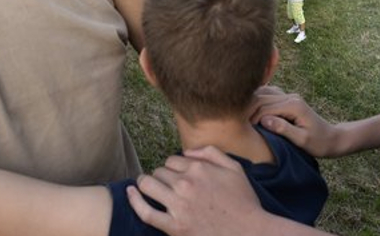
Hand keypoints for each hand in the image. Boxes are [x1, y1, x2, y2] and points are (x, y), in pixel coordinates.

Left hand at [127, 147, 264, 235]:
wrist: (250, 233)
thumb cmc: (244, 202)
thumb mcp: (235, 168)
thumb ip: (211, 153)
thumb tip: (187, 152)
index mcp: (199, 169)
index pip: (172, 160)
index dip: (173, 167)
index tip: (177, 176)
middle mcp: (186, 184)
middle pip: (159, 171)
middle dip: (161, 176)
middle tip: (168, 186)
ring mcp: (179, 206)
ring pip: (149, 185)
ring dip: (146, 184)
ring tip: (147, 187)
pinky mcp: (174, 227)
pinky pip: (145, 212)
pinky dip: (134, 200)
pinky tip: (129, 193)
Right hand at [248, 86, 333, 157]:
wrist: (331, 138)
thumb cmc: (318, 143)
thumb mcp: (302, 140)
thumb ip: (283, 129)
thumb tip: (264, 120)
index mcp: (293, 105)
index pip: (264, 107)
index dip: (251, 118)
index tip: (242, 130)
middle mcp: (291, 97)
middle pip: (261, 98)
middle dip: (247, 109)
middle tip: (236, 123)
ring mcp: (289, 97)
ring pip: (263, 94)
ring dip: (251, 104)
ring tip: (240, 117)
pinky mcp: (288, 100)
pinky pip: (268, 96)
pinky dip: (257, 101)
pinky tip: (250, 110)